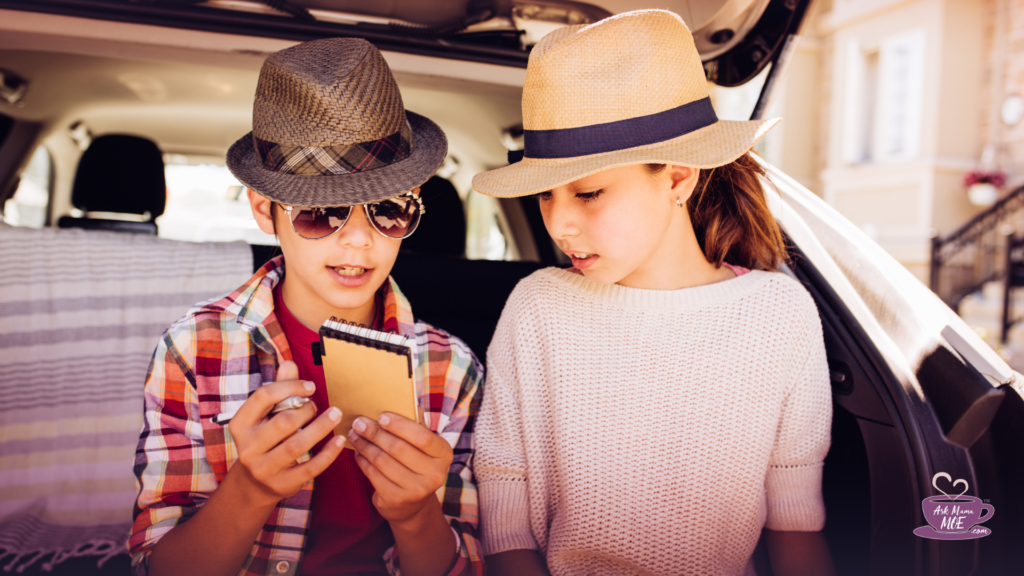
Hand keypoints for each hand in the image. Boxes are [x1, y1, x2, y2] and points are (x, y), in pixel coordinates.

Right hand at [227, 360, 343, 504]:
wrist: (254, 484)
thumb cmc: (264, 440)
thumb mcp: (264, 416)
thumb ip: (278, 390)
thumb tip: (289, 363)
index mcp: (240, 425)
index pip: (263, 397)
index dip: (289, 386)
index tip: (310, 386)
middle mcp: (248, 448)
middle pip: (282, 422)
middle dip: (306, 409)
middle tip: (316, 406)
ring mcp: (264, 468)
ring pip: (296, 445)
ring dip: (321, 427)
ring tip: (336, 414)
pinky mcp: (283, 484)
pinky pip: (310, 467)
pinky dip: (329, 452)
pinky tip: (340, 440)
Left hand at [348, 412, 453, 524]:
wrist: (412, 504)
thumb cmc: (416, 463)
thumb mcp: (423, 445)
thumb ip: (416, 424)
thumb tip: (405, 398)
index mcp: (444, 454)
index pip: (422, 436)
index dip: (400, 425)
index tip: (381, 415)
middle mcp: (434, 474)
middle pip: (398, 448)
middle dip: (375, 432)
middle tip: (359, 422)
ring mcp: (416, 490)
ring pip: (382, 460)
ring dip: (364, 445)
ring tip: (354, 434)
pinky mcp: (396, 500)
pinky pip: (373, 474)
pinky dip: (362, 460)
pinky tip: (358, 451)